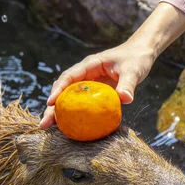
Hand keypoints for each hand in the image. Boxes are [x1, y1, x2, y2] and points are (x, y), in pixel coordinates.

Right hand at [39, 42, 154, 128]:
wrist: (140, 55)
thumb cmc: (135, 59)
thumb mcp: (133, 70)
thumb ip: (128, 84)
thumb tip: (126, 99)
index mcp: (89, 65)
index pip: (69, 77)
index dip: (58, 89)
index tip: (50, 103)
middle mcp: (84, 74)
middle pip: (63, 90)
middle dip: (51, 107)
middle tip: (44, 123)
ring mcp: (88, 84)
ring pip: (68, 98)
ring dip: (58, 113)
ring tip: (49, 128)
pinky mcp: (93, 93)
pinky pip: (80, 104)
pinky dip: (73, 115)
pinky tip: (69, 129)